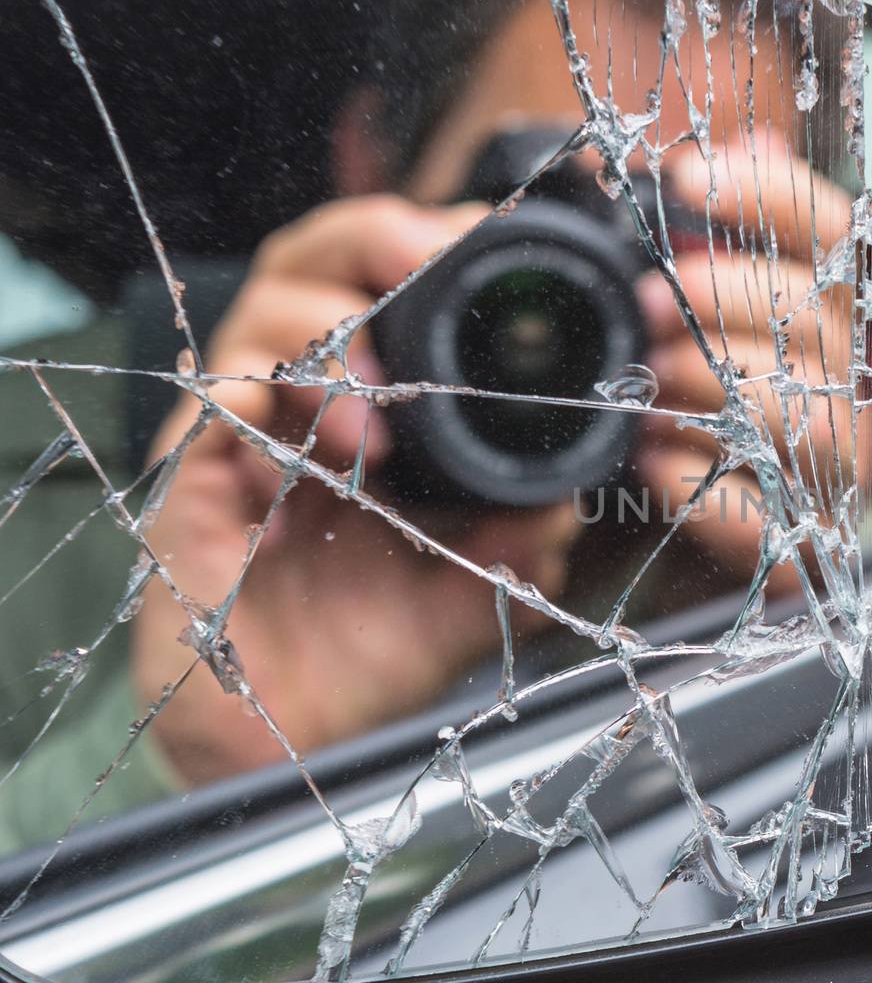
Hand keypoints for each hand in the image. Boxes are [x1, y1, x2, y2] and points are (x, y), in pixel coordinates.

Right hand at [133, 196, 580, 784]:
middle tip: (419, 263)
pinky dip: (262, 428)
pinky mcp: (192, 492)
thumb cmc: (373, 652)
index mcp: (368, 404)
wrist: (299, 743)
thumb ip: (520, 536)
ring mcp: (241, 440)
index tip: (479, 240)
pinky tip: (313, 472)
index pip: (379, 282)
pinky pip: (211, 422)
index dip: (422, 241)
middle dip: (366, 243)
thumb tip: (568, 495)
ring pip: (253, 326)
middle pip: (306, 264)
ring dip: (322, 351)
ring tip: (372, 427)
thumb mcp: (473, 587)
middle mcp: (300, 404)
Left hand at [635, 131, 862, 592]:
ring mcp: (838, 466)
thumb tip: (744, 139)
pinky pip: (768, 518)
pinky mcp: (805, 546)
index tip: (685, 178)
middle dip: (719, 298)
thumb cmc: (719, 401)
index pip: (831, 229)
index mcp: (835, 312)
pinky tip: (650, 461)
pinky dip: (700, 487)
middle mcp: (854, 380)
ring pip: (799, 414)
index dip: (765, 192)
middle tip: (647, 302)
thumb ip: (733, 232)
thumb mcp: (722, 308)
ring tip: (644, 386)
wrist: (732, 537)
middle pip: (811, 316)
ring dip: (710, 390)